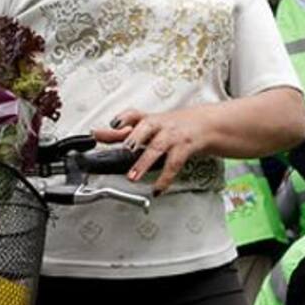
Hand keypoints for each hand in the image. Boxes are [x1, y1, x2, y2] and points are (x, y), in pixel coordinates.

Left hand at [93, 108, 208, 194]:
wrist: (207, 124)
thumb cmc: (174, 126)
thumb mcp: (150, 125)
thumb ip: (123, 131)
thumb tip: (97, 134)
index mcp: (149, 119)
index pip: (133, 115)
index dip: (122, 119)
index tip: (111, 126)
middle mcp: (160, 125)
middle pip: (146, 128)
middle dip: (134, 138)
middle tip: (124, 150)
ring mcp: (173, 136)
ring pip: (157, 147)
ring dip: (144, 162)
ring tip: (132, 177)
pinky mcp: (185, 148)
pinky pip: (174, 164)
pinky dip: (165, 178)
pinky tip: (157, 189)